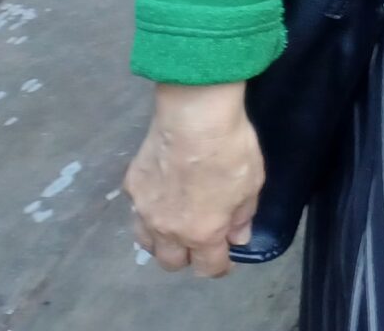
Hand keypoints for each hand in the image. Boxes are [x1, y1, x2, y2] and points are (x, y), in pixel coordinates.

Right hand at [126, 82, 262, 276]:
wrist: (194, 116)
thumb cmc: (230, 149)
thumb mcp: (251, 184)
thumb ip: (242, 216)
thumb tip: (237, 237)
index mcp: (202, 233)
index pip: (207, 268)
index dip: (219, 267)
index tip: (225, 259)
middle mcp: (168, 230)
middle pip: (171, 262)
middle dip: (186, 258)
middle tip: (199, 241)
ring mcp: (144, 210)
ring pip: (147, 242)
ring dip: (161, 241)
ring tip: (174, 226)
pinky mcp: (131, 186)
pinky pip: (138, 210)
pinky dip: (149, 210)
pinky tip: (161, 195)